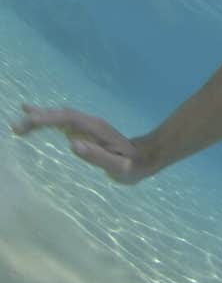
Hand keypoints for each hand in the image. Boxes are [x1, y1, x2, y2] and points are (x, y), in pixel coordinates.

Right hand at [11, 105, 155, 184]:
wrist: (144, 158)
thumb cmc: (132, 166)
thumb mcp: (119, 167)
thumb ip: (98, 157)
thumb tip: (73, 144)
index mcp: (96, 129)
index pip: (68, 119)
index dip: (49, 118)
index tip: (30, 121)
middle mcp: (89, 123)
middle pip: (61, 115)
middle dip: (39, 118)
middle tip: (16, 127)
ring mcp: (87, 126)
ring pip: (60, 117)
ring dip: (40, 118)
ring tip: (19, 121)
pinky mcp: (84, 131)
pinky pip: (62, 122)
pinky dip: (47, 119)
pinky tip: (35, 118)